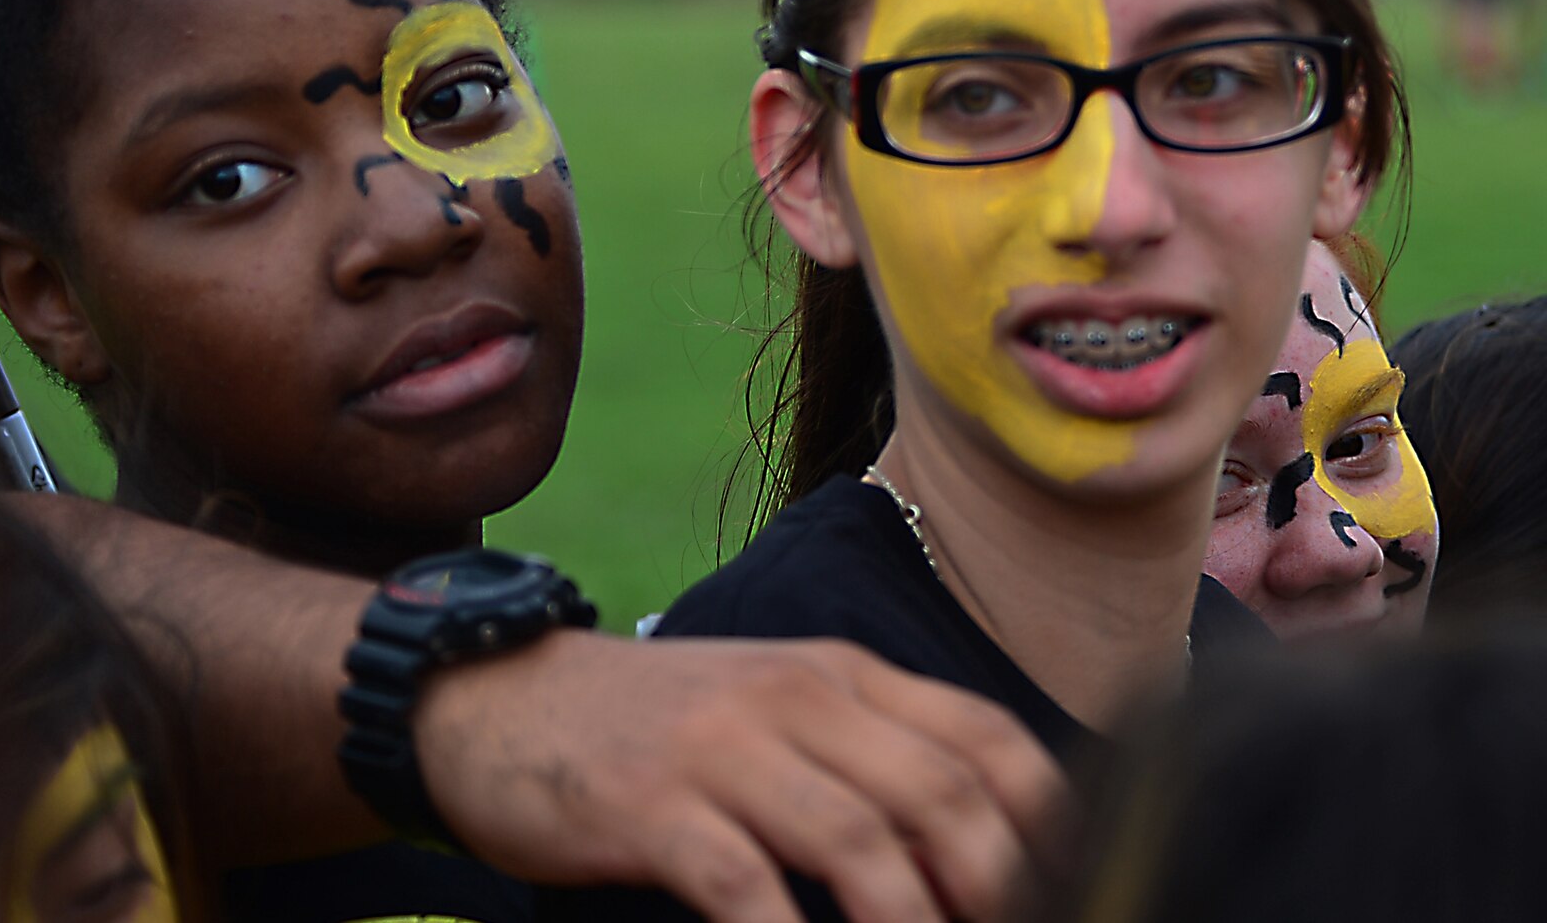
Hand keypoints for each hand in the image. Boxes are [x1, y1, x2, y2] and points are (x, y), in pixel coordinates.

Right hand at [417, 632, 1070, 922]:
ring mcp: (725, 748)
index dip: (1051, 829)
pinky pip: (750, 890)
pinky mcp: (656, 804)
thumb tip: (967, 858)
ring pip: (863, 848)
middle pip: (942, 799)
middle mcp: (797, 697)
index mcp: (840, 675)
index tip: (1077, 900)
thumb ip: (864, 760)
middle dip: (1000, 900)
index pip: (987, 738)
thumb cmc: (653, 730)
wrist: (498, 698)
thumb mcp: (771, 714)